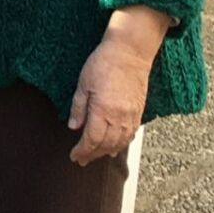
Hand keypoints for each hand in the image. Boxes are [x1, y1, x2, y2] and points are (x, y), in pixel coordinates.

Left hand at [68, 9, 168, 164]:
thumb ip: (78, 107)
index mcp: (103, 110)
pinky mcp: (139, 111)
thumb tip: (74, 127)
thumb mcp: (82, 83)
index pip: (92, 139)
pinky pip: (131, 134)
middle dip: (93, 154)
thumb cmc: (102, 64)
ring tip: (96, 156)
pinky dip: (122, 144)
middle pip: (106, 144)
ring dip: (107, 151)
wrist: (129, 53)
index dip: (83, 150)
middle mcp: (120, 117)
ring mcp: (131, 115)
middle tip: (82, 160)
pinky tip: (115, 146)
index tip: (74, 156)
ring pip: (120, 142)